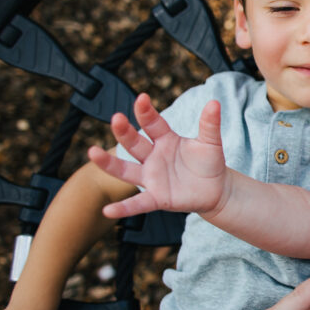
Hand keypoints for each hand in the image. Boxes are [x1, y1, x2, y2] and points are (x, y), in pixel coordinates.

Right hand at [87, 93, 228, 218]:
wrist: (217, 189)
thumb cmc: (209, 163)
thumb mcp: (211, 142)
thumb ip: (210, 124)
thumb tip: (215, 103)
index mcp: (165, 140)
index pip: (153, 124)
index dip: (146, 112)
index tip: (141, 98)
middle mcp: (153, 157)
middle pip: (134, 143)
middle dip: (124, 131)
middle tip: (116, 118)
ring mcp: (152, 177)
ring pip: (126, 170)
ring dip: (109, 163)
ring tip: (92, 152)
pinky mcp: (157, 198)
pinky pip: (137, 204)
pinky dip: (123, 208)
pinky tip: (108, 211)